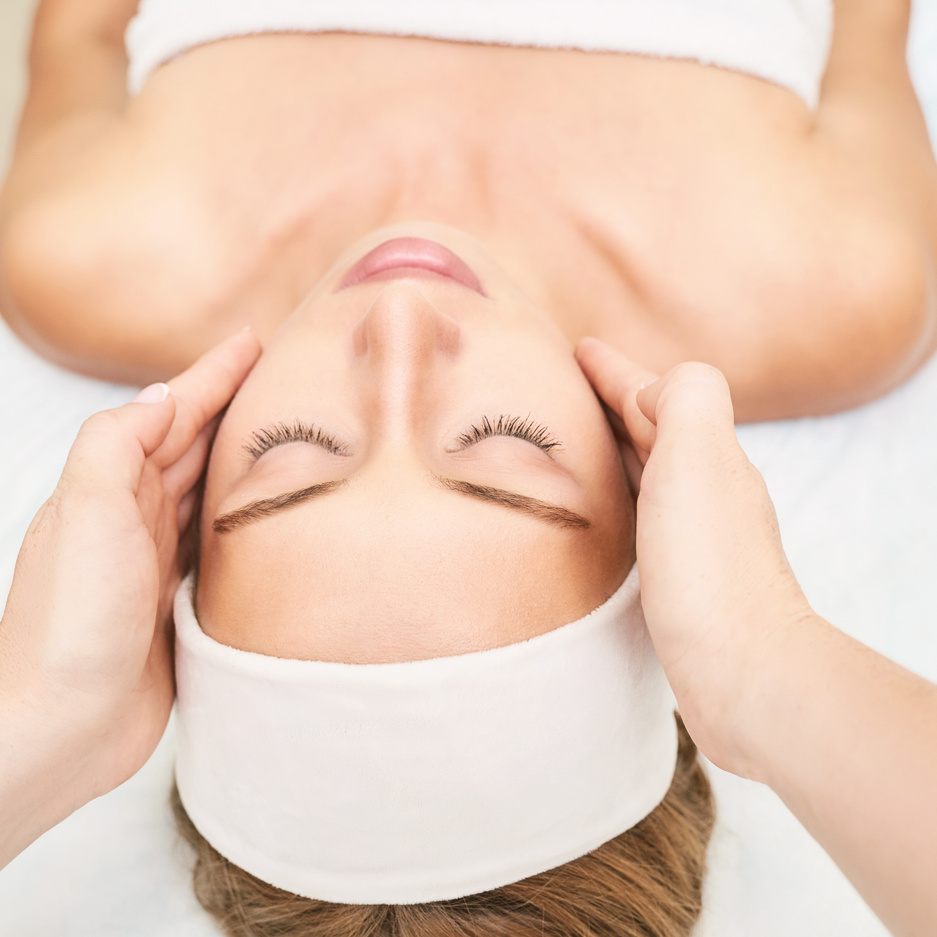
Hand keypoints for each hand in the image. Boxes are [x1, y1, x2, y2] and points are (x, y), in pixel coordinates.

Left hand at [0, 330, 259, 850]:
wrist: (64, 725)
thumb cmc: (70, 623)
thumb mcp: (84, 513)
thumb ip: (116, 445)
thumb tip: (161, 396)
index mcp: (112, 486)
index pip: (173, 413)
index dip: (213, 374)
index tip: (254, 341)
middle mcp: (134, 516)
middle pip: (193, 443)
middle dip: (234, 404)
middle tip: (283, 377)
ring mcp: (156, 558)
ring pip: (208, 488)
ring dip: (242, 455)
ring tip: (288, 433)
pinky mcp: (178, 600)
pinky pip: (218, 540)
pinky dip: (242, 515)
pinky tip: (267, 512)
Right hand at [575, 337, 812, 776]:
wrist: (742, 669)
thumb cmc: (710, 567)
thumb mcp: (699, 456)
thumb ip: (683, 399)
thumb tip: (651, 396)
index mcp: (709, 451)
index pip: (657, 393)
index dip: (615, 369)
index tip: (578, 349)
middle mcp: (707, 487)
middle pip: (654, 427)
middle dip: (612, 401)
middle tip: (567, 387)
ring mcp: (696, 532)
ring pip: (648, 469)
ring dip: (614, 445)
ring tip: (573, 441)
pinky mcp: (680, 576)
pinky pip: (641, 511)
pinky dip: (618, 492)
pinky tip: (601, 508)